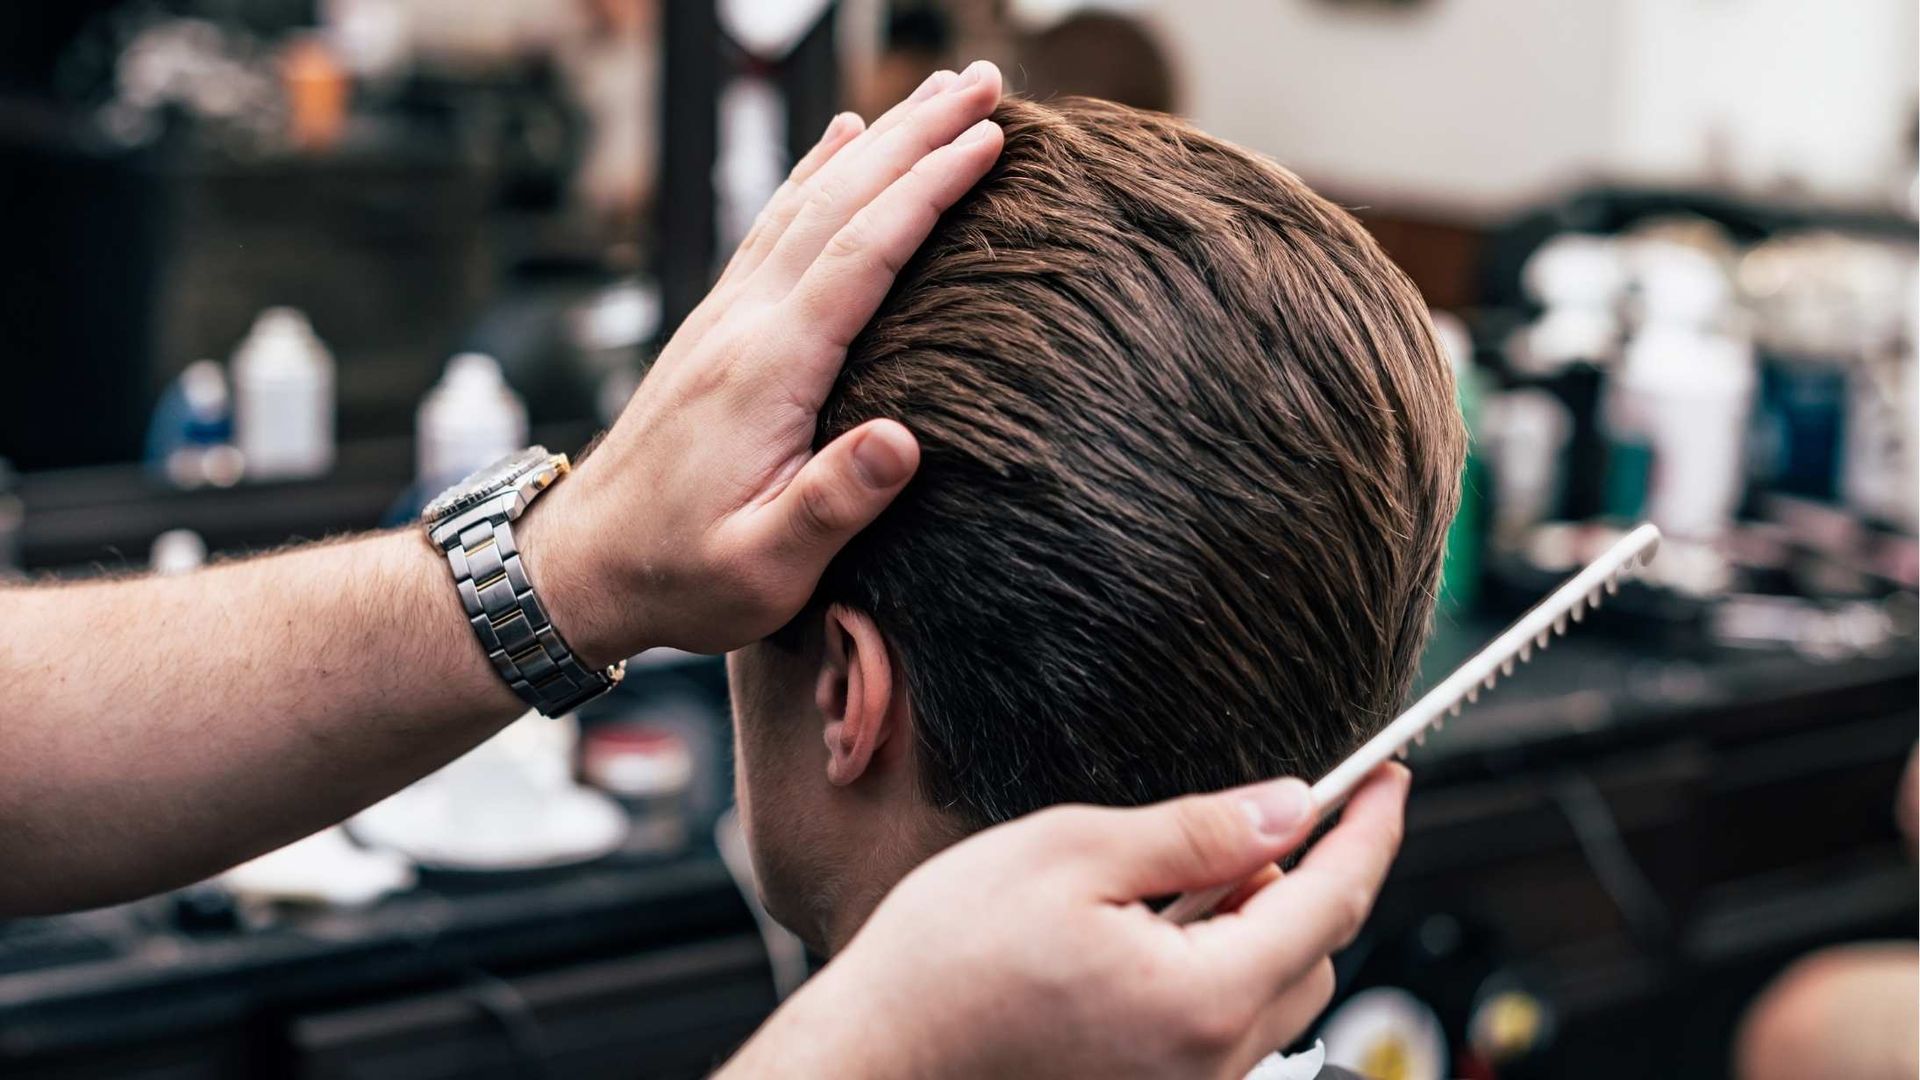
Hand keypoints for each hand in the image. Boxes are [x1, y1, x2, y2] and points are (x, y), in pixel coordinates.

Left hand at [525, 62, 1005, 660]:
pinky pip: (775, 225)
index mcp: (767, 370)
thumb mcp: (764, 570)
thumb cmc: (681, 576)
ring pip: (807, 200)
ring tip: (939, 94)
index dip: (928, 191)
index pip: (861, 254)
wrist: (582, 567)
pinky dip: (816, 171)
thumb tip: (902, 442)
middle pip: (839, 202)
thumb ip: (830, 505)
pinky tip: (841, 139)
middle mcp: (742, 322)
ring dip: (877, 139)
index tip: (990, 140)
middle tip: (988, 83)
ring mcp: (724, 315)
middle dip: (917, 135)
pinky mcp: (716, 325)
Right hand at [725, 765, 1411, 1078]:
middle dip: (1306, 876)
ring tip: (1177, 876)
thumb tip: (1290, 808)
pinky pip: (1223, 1024)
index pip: (1333, 899)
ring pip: (1271, 991)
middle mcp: (1209, 1063)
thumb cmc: (946, 962)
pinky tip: (1150, 930)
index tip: (1390, 778)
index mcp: (1202, 999)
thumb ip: (1197, 833)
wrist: (876, 1059)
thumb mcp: (1071, 855)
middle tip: (1252, 817)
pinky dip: (1217, 964)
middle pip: (1315, 954)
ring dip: (1256, 923)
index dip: (1371, 827)